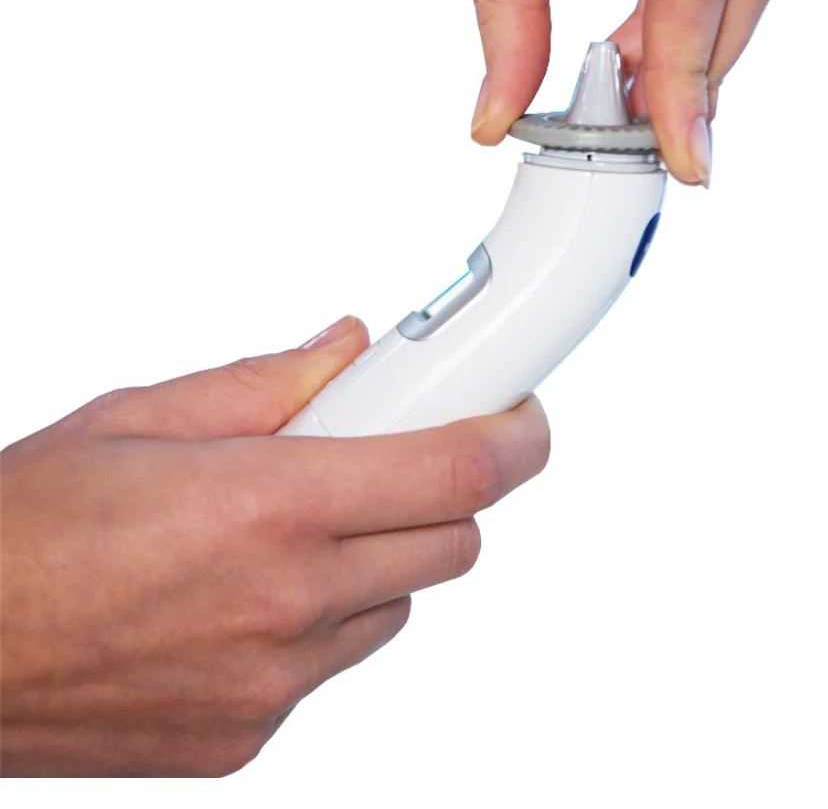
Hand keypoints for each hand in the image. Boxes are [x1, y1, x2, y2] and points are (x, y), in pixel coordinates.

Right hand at [0, 316, 549, 775]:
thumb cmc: (24, 524)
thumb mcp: (141, 416)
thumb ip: (270, 379)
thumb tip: (351, 345)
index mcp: (268, 503)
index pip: (457, 472)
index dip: (516, 438)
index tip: (525, 418)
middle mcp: (286, 602)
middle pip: (454, 542)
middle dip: (445, 492)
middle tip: (396, 459)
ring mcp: (273, 681)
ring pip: (400, 603)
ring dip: (379, 557)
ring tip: (294, 528)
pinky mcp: (249, 734)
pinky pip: (335, 662)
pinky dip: (325, 619)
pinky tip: (248, 594)